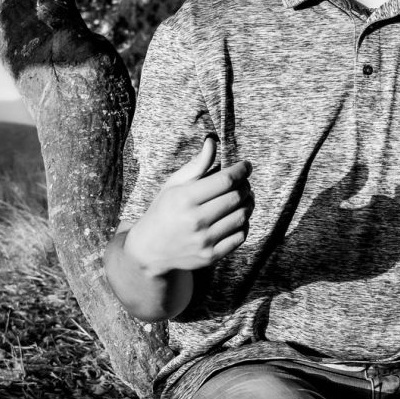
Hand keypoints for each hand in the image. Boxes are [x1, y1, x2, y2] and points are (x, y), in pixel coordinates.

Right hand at [124, 136, 252, 276]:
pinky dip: (244, 223)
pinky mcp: (210, 256)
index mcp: (185, 199)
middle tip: (245, 182)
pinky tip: (238, 216)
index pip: (225, 180)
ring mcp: (204, 241)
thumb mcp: (174, 184)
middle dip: (246, 185)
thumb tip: (212, 142)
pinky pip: (240, 236)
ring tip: (245, 197)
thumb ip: (197, 164)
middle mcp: (195, 221)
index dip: (241, 170)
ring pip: (242, 216)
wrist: (150, 250)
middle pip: (236, 197)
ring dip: (249, 203)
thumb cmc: (164, 210)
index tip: (246, 165)